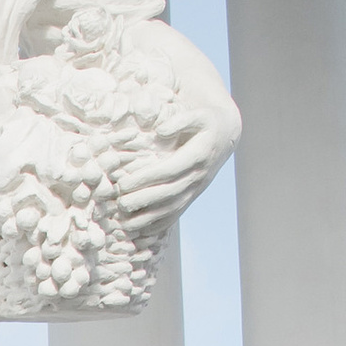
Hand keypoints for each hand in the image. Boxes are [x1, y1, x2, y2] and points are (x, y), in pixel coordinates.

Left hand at [112, 75, 239, 229]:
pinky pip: (176, 214)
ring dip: (148, 218)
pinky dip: (159, 225)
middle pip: (169, 193)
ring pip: (172, 208)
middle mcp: (198, 175)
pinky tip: (140, 231)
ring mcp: (196, 189)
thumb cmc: (205, 122)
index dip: (146, 179)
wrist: (225, 136)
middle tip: (119, 204)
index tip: (123, 184)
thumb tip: (160, 132)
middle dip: (143, 200)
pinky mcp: (193, 197)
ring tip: (125, 223)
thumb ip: (180, 121)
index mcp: (198, 155)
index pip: (169, 171)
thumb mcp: (197, 115)